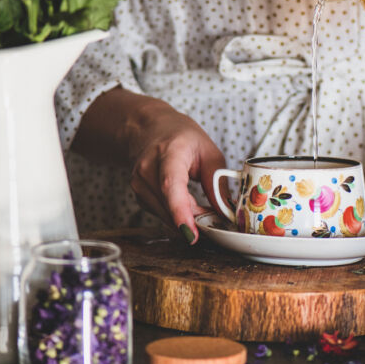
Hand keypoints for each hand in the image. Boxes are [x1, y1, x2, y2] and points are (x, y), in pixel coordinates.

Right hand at [126, 104, 225, 243]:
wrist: (149, 130)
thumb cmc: (180, 137)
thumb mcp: (208, 151)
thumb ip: (217, 182)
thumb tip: (225, 212)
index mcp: (168, 152)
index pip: (170, 185)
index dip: (180, 211)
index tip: (192, 233)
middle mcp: (147, 169)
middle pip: (168, 206)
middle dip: (194, 221)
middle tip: (216, 223)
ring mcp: (139, 184)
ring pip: (165, 215)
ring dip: (187, 220)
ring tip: (204, 210)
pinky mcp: (139, 196)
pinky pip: (162, 215)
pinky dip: (178, 217)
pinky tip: (189, 208)